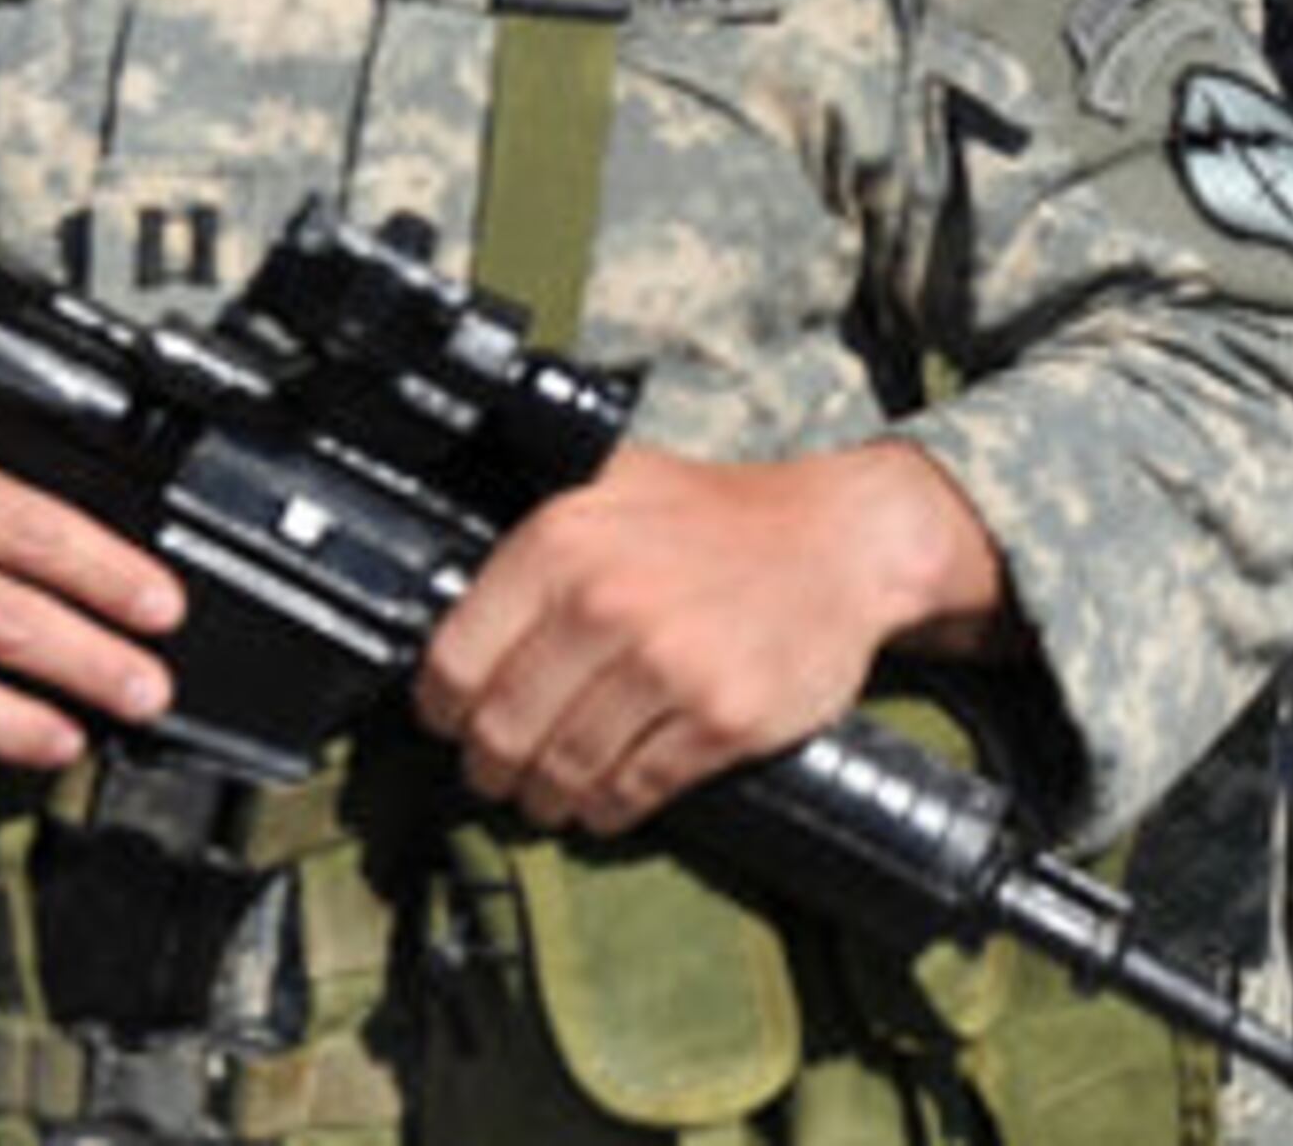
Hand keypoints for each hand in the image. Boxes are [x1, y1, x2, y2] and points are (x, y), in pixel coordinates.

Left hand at [418, 439, 1008, 834]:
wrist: (846, 541)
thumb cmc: (725, 519)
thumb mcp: (616, 486)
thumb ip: (537, 543)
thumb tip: (446, 611)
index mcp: (562, 542)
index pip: (453, 666)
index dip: (445, 711)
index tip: (455, 724)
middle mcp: (607, 603)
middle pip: (501, 732)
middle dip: (493, 767)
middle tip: (501, 772)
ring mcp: (668, 665)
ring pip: (562, 771)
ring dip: (547, 797)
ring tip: (551, 792)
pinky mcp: (721, 718)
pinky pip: (631, 792)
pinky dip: (609, 807)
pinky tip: (608, 797)